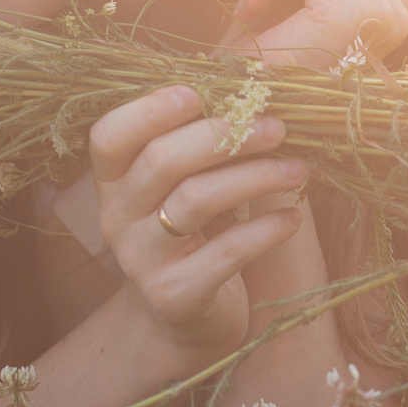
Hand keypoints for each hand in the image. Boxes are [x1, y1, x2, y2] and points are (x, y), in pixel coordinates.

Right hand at [88, 85, 308, 365]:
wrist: (187, 321)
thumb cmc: (198, 235)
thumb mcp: (191, 184)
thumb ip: (208, 142)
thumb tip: (263, 86)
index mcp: (114, 181)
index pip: (109, 135)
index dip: (148, 109)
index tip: (198, 92)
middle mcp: (117, 218)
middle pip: (161, 160)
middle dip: (225, 135)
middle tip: (278, 127)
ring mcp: (141, 259)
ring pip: (195, 200)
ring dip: (256, 176)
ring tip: (298, 170)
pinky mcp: (176, 296)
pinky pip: (227, 252)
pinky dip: (267, 228)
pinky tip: (293, 217)